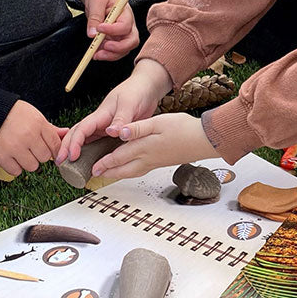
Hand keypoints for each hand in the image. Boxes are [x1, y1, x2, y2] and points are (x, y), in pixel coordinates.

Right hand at [0, 100, 64, 177]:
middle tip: (32, 148)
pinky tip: (12, 157)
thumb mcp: (34, 115)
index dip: (55, 150)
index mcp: (38, 124)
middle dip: (40, 154)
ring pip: (32, 167)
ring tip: (21, 152)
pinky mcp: (2, 156)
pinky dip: (15, 167)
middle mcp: (28, 136)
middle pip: (45, 157)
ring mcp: (15, 147)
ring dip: (28, 162)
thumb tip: (65, 134)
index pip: (55, 144)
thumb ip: (50, 128)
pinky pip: (16, 172)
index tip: (51, 152)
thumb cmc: (13, 113)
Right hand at [56, 59, 171, 164]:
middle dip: (65, 147)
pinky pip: (96, 143)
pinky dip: (89, 152)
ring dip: (74, 150)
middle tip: (60, 163)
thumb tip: (111, 132)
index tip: (72, 156)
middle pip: (76, 134)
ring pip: (84, 140)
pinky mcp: (111, 132)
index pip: (82, 129)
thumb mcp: (129, 104)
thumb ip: (121, 119)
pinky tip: (87, 162)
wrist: (146, 87)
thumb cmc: (137, 91)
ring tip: (68, 165)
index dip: (74, 143)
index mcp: (101, 114)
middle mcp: (99, 121)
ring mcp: (104, 127)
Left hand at [77, 0, 138, 60]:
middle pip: (131, 41)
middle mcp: (128, 24)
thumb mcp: (96, 0)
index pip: (125, 25)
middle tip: (104, 47)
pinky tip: (96, 52)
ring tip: (96, 54)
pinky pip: (115, 51)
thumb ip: (95, 16)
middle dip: (118, 48)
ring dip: (111, 55)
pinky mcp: (116, 39)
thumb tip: (92, 34)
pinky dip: (107, 54)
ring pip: (124, 49)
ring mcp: (122, 33)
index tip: (99, 28)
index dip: (113, 30)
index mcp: (126, 12)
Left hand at [89, 113, 217, 180]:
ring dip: (118, 174)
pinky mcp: (161, 162)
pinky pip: (140, 170)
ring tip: (108, 174)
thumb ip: (137, 128)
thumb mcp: (158, 122)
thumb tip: (118, 133)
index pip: (119, 156)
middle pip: (123, 168)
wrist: (203, 140)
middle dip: (108, 172)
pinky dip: (130, 171)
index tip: (93, 167)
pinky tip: (130, 168)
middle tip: (95, 175)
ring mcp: (155, 162)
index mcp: (144, 147)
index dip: (105, 162)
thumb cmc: (183, 128)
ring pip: (132, 172)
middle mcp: (148, 158)